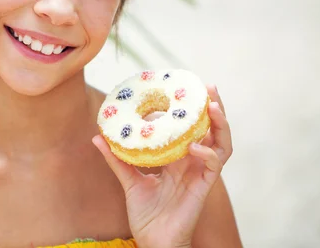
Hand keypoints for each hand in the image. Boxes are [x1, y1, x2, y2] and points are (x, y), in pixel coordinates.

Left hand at [93, 85, 231, 247]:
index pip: (190, 128)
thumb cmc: (145, 213)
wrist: (152, 240)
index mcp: (179, 158)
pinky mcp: (204, 187)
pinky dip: (208, 153)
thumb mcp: (128, 180)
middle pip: (212, 130)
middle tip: (208, 87)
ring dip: (220, 123)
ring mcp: (201, 173)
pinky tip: (195, 146)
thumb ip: (116, 159)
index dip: (189, 110)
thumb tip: (97, 137)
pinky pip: (214, 165)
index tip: (180, 88)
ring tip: (212, 106)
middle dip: (214, 108)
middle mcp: (193, 162)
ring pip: (222, 143)